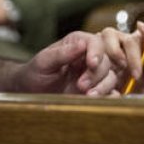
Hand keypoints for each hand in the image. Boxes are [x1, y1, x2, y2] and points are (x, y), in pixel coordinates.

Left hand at [0, 31, 117, 95]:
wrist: (31, 92)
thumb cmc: (35, 73)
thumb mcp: (43, 61)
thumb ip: (61, 54)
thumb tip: (81, 45)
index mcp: (77, 44)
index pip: (95, 42)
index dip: (97, 52)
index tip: (91, 64)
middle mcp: (88, 58)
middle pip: (106, 61)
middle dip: (96, 74)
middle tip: (80, 86)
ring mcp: (93, 76)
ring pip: (111, 77)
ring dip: (102, 87)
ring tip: (87, 96)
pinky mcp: (96, 91)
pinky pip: (111, 93)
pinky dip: (109, 97)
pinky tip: (98, 101)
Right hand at [100, 21, 143, 96]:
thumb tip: (140, 24)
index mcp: (133, 40)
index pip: (125, 39)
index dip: (131, 56)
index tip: (138, 74)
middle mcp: (118, 47)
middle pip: (104, 39)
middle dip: (112, 55)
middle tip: (121, 72)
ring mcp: (108, 61)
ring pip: (94, 54)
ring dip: (99, 70)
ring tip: (110, 86)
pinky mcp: (100, 75)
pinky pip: (90, 72)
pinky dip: (96, 83)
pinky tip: (104, 92)